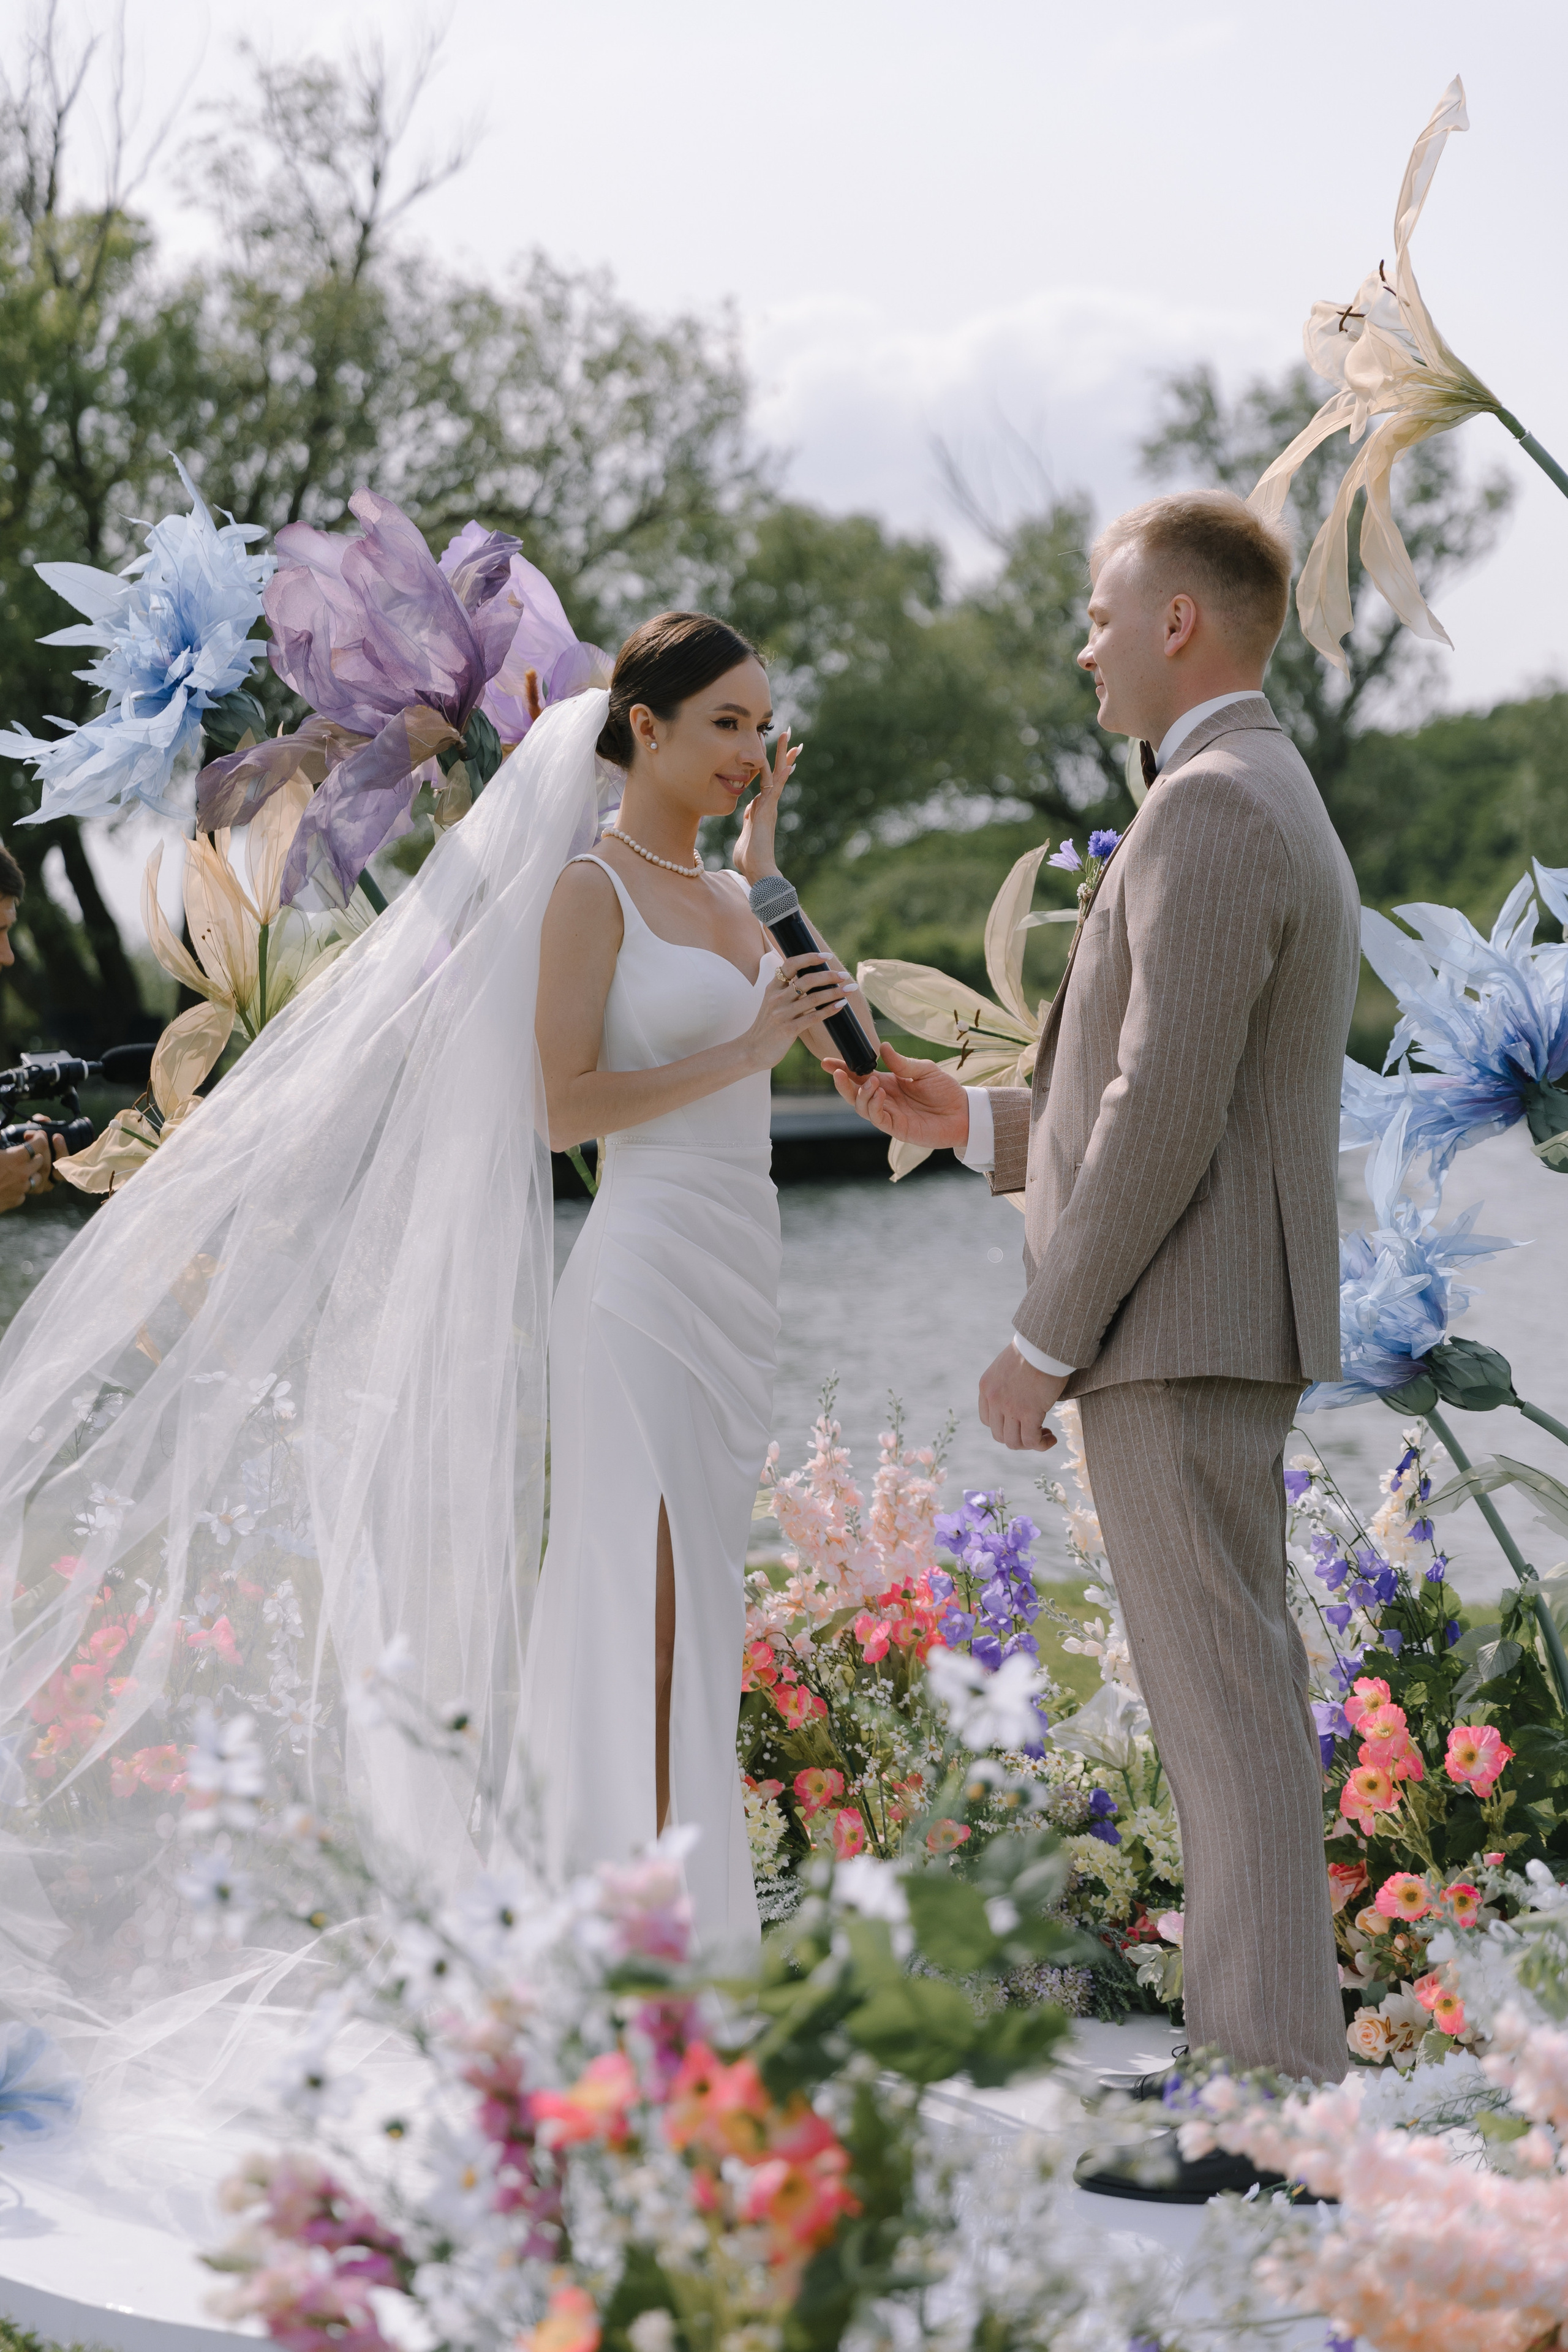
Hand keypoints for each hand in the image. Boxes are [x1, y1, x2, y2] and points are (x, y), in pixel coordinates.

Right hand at [0, 1128, 62, 1212]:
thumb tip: (0, 1134)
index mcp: (16, 1158)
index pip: (39, 1144)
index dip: (38, 1138)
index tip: (33, 1137)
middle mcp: (23, 1173)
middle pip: (41, 1160)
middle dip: (35, 1154)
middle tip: (25, 1153)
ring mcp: (21, 1188)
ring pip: (37, 1177)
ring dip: (31, 1172)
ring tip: (19, 1169)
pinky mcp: (16, 1200)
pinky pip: (25, 1192)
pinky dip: (21, 1187)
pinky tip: (10, 1183)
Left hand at [733, 726, 800, 884]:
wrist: (758, 871)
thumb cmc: (749, 859)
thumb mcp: (744, 837)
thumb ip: (747, 826)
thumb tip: (748, 822)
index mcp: (760, 808)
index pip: (765, 782)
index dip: (768, 766)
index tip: (771, 754)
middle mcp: (767, 804)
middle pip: (775, 772)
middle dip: (781, 752)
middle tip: (788, 733)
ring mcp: (769, 807)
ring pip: (777, 775)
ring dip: (782, 755)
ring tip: (788, 736)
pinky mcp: (768, 811)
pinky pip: (775, 789)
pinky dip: (781, 775)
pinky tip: (790, 763)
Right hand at [741, 950, 849, 1071]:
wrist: (752, 1050)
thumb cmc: (767, 1027)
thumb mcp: (772, 1003)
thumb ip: (786, 990)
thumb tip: (811, 978)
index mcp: (772, 988)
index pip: (790, 964)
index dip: (809, 957)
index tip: (827, 956)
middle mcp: (776, 998)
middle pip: (807, 980)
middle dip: (829, 975)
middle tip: (844, 975)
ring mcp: (782, 1014)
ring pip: (813, 998)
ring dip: (835, 992)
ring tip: (849, 989)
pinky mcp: (788, 1029)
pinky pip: (813, 1017)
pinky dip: (829, 1010)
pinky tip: (841, 1005)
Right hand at [823, 1043, 969, 1149]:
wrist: (963, 1112)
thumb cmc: (945, 1090)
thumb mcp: (924, 1069)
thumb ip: (902, 1062)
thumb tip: (882, 1047)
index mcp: (888, 1082)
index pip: (859, 1075)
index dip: (842, 1069)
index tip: (826, 1062)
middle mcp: (884, 1098)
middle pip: (854, 1093)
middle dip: (842, 1083)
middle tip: (837, 1072)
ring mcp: (889, 1114)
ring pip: (861, 1107)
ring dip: (861, 1094)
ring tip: (872, 1082)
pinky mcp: (896, 1128)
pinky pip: (876, 1118)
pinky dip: (873, 1106)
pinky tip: (879, 1093)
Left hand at [978, 1342, 1063, 1452]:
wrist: (1045, 1345)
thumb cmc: (1034, 1351)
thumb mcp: (1008, 1366)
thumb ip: (1006, 1383)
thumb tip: (1018, 1397)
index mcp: (986, 1387)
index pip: (987, 1420)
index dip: (1004, 1426)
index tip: (1020, 1422)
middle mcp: (993, 1400)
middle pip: (999, 1434)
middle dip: (1017, 1438)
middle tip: (1035, 1432)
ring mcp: (1009, 1408)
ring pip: (1014, 1442)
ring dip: (1029, 1444)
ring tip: (1045, 1436)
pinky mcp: (1028, 1413)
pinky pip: (1031, 1441)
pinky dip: (1042, 1445)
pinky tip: (1052, 1438)